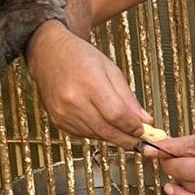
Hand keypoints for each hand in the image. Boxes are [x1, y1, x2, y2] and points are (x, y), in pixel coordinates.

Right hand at [27, 22, 151, 144]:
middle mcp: (74, 100)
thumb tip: (144, 119)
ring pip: (96, 135)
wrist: (50, 54)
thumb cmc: (80, 57)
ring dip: (113, 136)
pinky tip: (103, 124)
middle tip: (140, 141)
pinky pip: (83, 134)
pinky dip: (97, 132)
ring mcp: (63, 112)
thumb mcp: (111, 69)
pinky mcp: (57, 120)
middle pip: (106, 130)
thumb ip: (128, 97)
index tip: (144, 130)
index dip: (132, 127)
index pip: (116, 115)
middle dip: (127, 139)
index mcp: (90, 83)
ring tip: (123, 130)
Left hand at [142, 127, 194, 194]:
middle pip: (185, 168)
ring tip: (174, 167)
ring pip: (188, 185)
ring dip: (174, 176)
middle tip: (162, 156)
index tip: (152, 146)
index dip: (166, 147)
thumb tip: (171, 146)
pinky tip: (173, 188)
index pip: (189, 146)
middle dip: (167, 161)